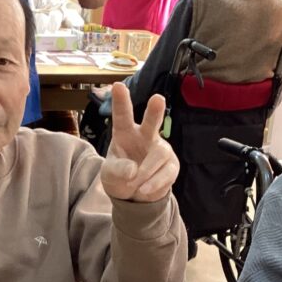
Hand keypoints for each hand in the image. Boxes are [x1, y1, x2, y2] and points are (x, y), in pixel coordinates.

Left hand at [100, 83, 177, 202]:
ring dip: (146, 171)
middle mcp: (144, 136)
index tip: (117, 86)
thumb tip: (132, 170)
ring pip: (159, 154)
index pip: (122, 116)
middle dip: (154, 111)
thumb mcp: (110, 175)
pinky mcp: (171, 165)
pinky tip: (144, 190)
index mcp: (125, 133)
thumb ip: (117, 170)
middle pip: (151, 122)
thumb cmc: (120, 175)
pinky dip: (154, 183)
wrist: (135, 195)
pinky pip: (167, 172)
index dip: (120, 101)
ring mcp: (160, 149)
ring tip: (135, 186)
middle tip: (157, 99)